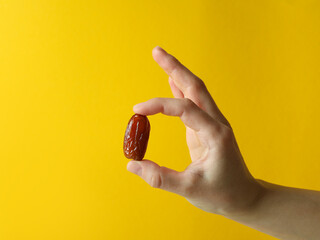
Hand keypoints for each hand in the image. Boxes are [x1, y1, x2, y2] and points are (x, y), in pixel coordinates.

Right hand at [127, 46, 264, 214]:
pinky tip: (172, 81)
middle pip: (195, 86)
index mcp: (215, 134)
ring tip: (161, 57)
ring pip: (195, 90)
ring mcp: (212, 123)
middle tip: (156, 51)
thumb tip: (132, 165)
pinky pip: (193, 103)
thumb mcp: (190, 190)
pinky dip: (181, 89)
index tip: (137, 111)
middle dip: (175, 67)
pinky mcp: (206, 128)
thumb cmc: (222, 194)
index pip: (184, 109)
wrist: (245, 197)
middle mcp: (216, 123)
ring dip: (178, 73)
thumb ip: (160, 177)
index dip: (159, 106)